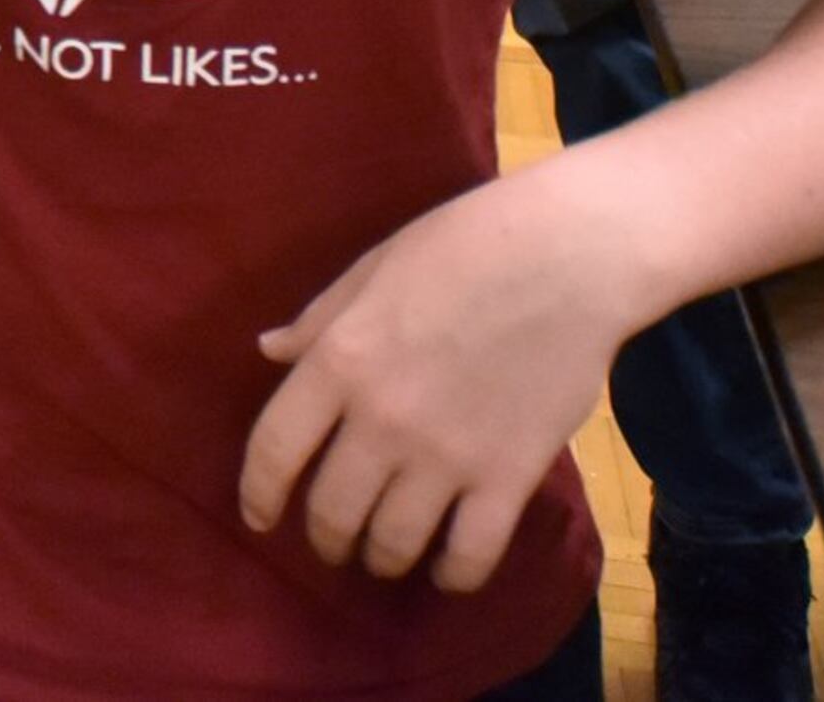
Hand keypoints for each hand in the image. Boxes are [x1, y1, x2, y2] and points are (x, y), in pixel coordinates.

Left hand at [237, 172, 636, 591]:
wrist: (566, 258)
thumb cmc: (461, 248)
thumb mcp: (369, 272)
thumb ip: (319, 323)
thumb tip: (269, 351)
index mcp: (338, 362)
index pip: (274, 450)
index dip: (258, 494)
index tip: (257, 517)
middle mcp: (382, 419)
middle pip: (333, 509)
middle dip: (324, 537)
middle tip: (332, 540)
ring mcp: (447, 454)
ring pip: (394, 541)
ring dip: (380, 559)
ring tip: (381, 557)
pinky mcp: (510, 476)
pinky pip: (472, 552)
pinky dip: (453, 575)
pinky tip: (446, 571)